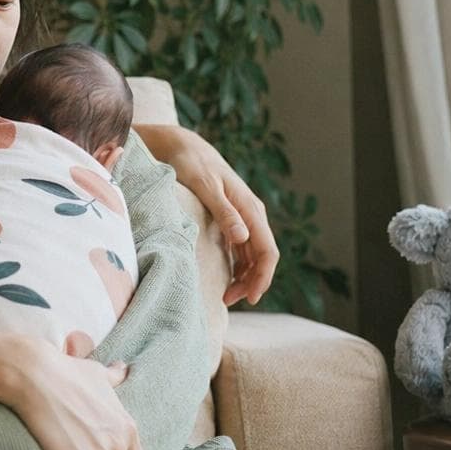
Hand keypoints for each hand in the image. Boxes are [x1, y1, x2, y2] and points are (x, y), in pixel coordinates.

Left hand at [135, 123, 279, 305]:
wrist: (184, 148)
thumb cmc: (192, 165)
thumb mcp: (205, 186)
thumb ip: (224, 211)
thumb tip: (243, 236)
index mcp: (250, 208)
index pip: (267, 251)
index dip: (262, 277)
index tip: (250, 298)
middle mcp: (252, 214)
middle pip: (262, 257)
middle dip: (251, 282)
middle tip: (228, 301)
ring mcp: (243, 218)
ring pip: (252, 256)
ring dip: (244, 277)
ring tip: (225, 296)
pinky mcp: (232, 220)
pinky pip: (241, 249)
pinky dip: (237, 267)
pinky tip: (225, 279)